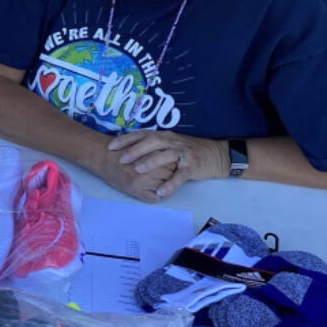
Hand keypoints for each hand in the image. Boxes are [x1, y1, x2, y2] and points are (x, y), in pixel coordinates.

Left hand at [108, 131, 229, 199]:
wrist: (215, 154)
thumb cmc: (187, 150)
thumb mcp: (168, 144)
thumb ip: (152, 145)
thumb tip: (128, 149)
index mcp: (164, 136)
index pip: (142, 134)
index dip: (126, 139)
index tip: (111, 145)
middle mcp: (172, 142)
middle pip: (152, 142)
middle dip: (135, 149)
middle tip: (121, 158)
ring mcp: (183, 153)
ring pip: (166, 155)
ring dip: (151, 162)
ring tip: (138, 170)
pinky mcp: (192, 166)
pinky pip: (181, 175)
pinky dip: (171, 183)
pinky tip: (161, 191)